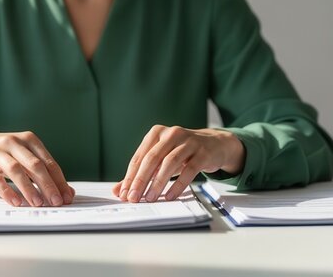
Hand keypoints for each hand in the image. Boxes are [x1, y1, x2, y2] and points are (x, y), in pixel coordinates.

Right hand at [0, 130, 73, 206]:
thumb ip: (41, 169)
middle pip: (34, 165)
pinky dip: (6, 190)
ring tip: (37, 203)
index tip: (67, 196)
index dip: (59, 180)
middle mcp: (13, 143)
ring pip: (16, 170)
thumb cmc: (2, 152)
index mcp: (28, 139)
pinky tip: (15, 201)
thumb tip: (64, 190)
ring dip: (28, 188)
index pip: (48, 162)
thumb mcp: (22, 155)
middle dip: (47, 185)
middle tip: (56, 201)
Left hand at [112, 125, 244, 202]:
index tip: (123, 193)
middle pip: (152, 158)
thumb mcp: (161, 159)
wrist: (214, 144)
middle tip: (133, 197)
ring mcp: (189, 142)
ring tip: (150, 198)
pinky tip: (170, 195)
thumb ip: (140, 173)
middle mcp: (172, 134)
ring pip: (169, 163)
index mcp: (156, 133)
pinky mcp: (202, 152)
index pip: (139, 157)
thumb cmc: (182, 152)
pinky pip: (189, 170)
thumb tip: (118, 190)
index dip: (130, 176)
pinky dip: (178, 184)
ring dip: (158, 183)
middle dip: (141, 180)